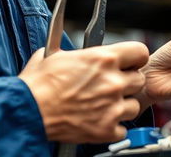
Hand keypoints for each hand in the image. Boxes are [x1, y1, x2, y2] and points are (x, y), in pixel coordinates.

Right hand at [19, 41, 148, 143]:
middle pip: (139, 79)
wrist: (30, 110)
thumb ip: (72, 48)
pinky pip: (122, 128)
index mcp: (103, 58)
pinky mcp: (106, 130)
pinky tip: (99, 118)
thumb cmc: (39, 82)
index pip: (140, 52)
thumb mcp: (55, 51)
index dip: (135, 57)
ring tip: (104, 103)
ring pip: (134, 105)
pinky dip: (113, 126)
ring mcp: (111, 108)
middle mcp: (112, 82)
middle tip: (112, 84)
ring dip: (122, 104)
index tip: (131, 61)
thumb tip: (66, 41)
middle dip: (127, 81)